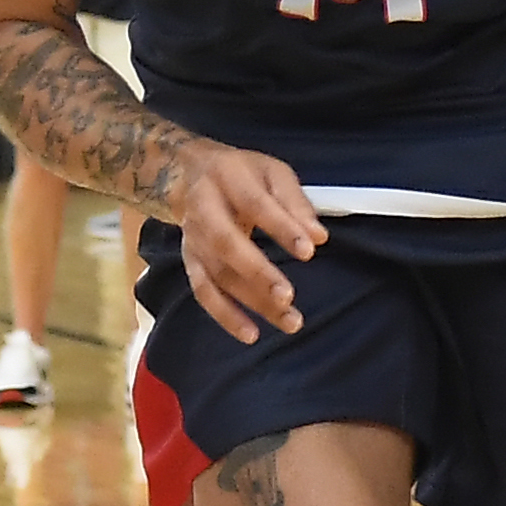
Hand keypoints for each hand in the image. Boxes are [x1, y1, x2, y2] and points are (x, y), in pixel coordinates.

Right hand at [167, 140, 327, 346]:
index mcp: (227, 177)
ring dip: (251, 302)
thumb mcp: (271, 172)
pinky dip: (226, 316)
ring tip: (288, 321)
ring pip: (218, 275)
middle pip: (227, 245)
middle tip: (288, 297)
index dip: (281, 228)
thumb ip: (296, 202)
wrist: (187, 175)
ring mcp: (193, 239)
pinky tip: (251, 334)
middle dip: (258, 274)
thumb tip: (318, 237)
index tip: (308, 251)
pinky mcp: (191, 261)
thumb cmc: (240, 174)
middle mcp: (204, 210)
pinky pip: (204, 292)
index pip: (255, 204)